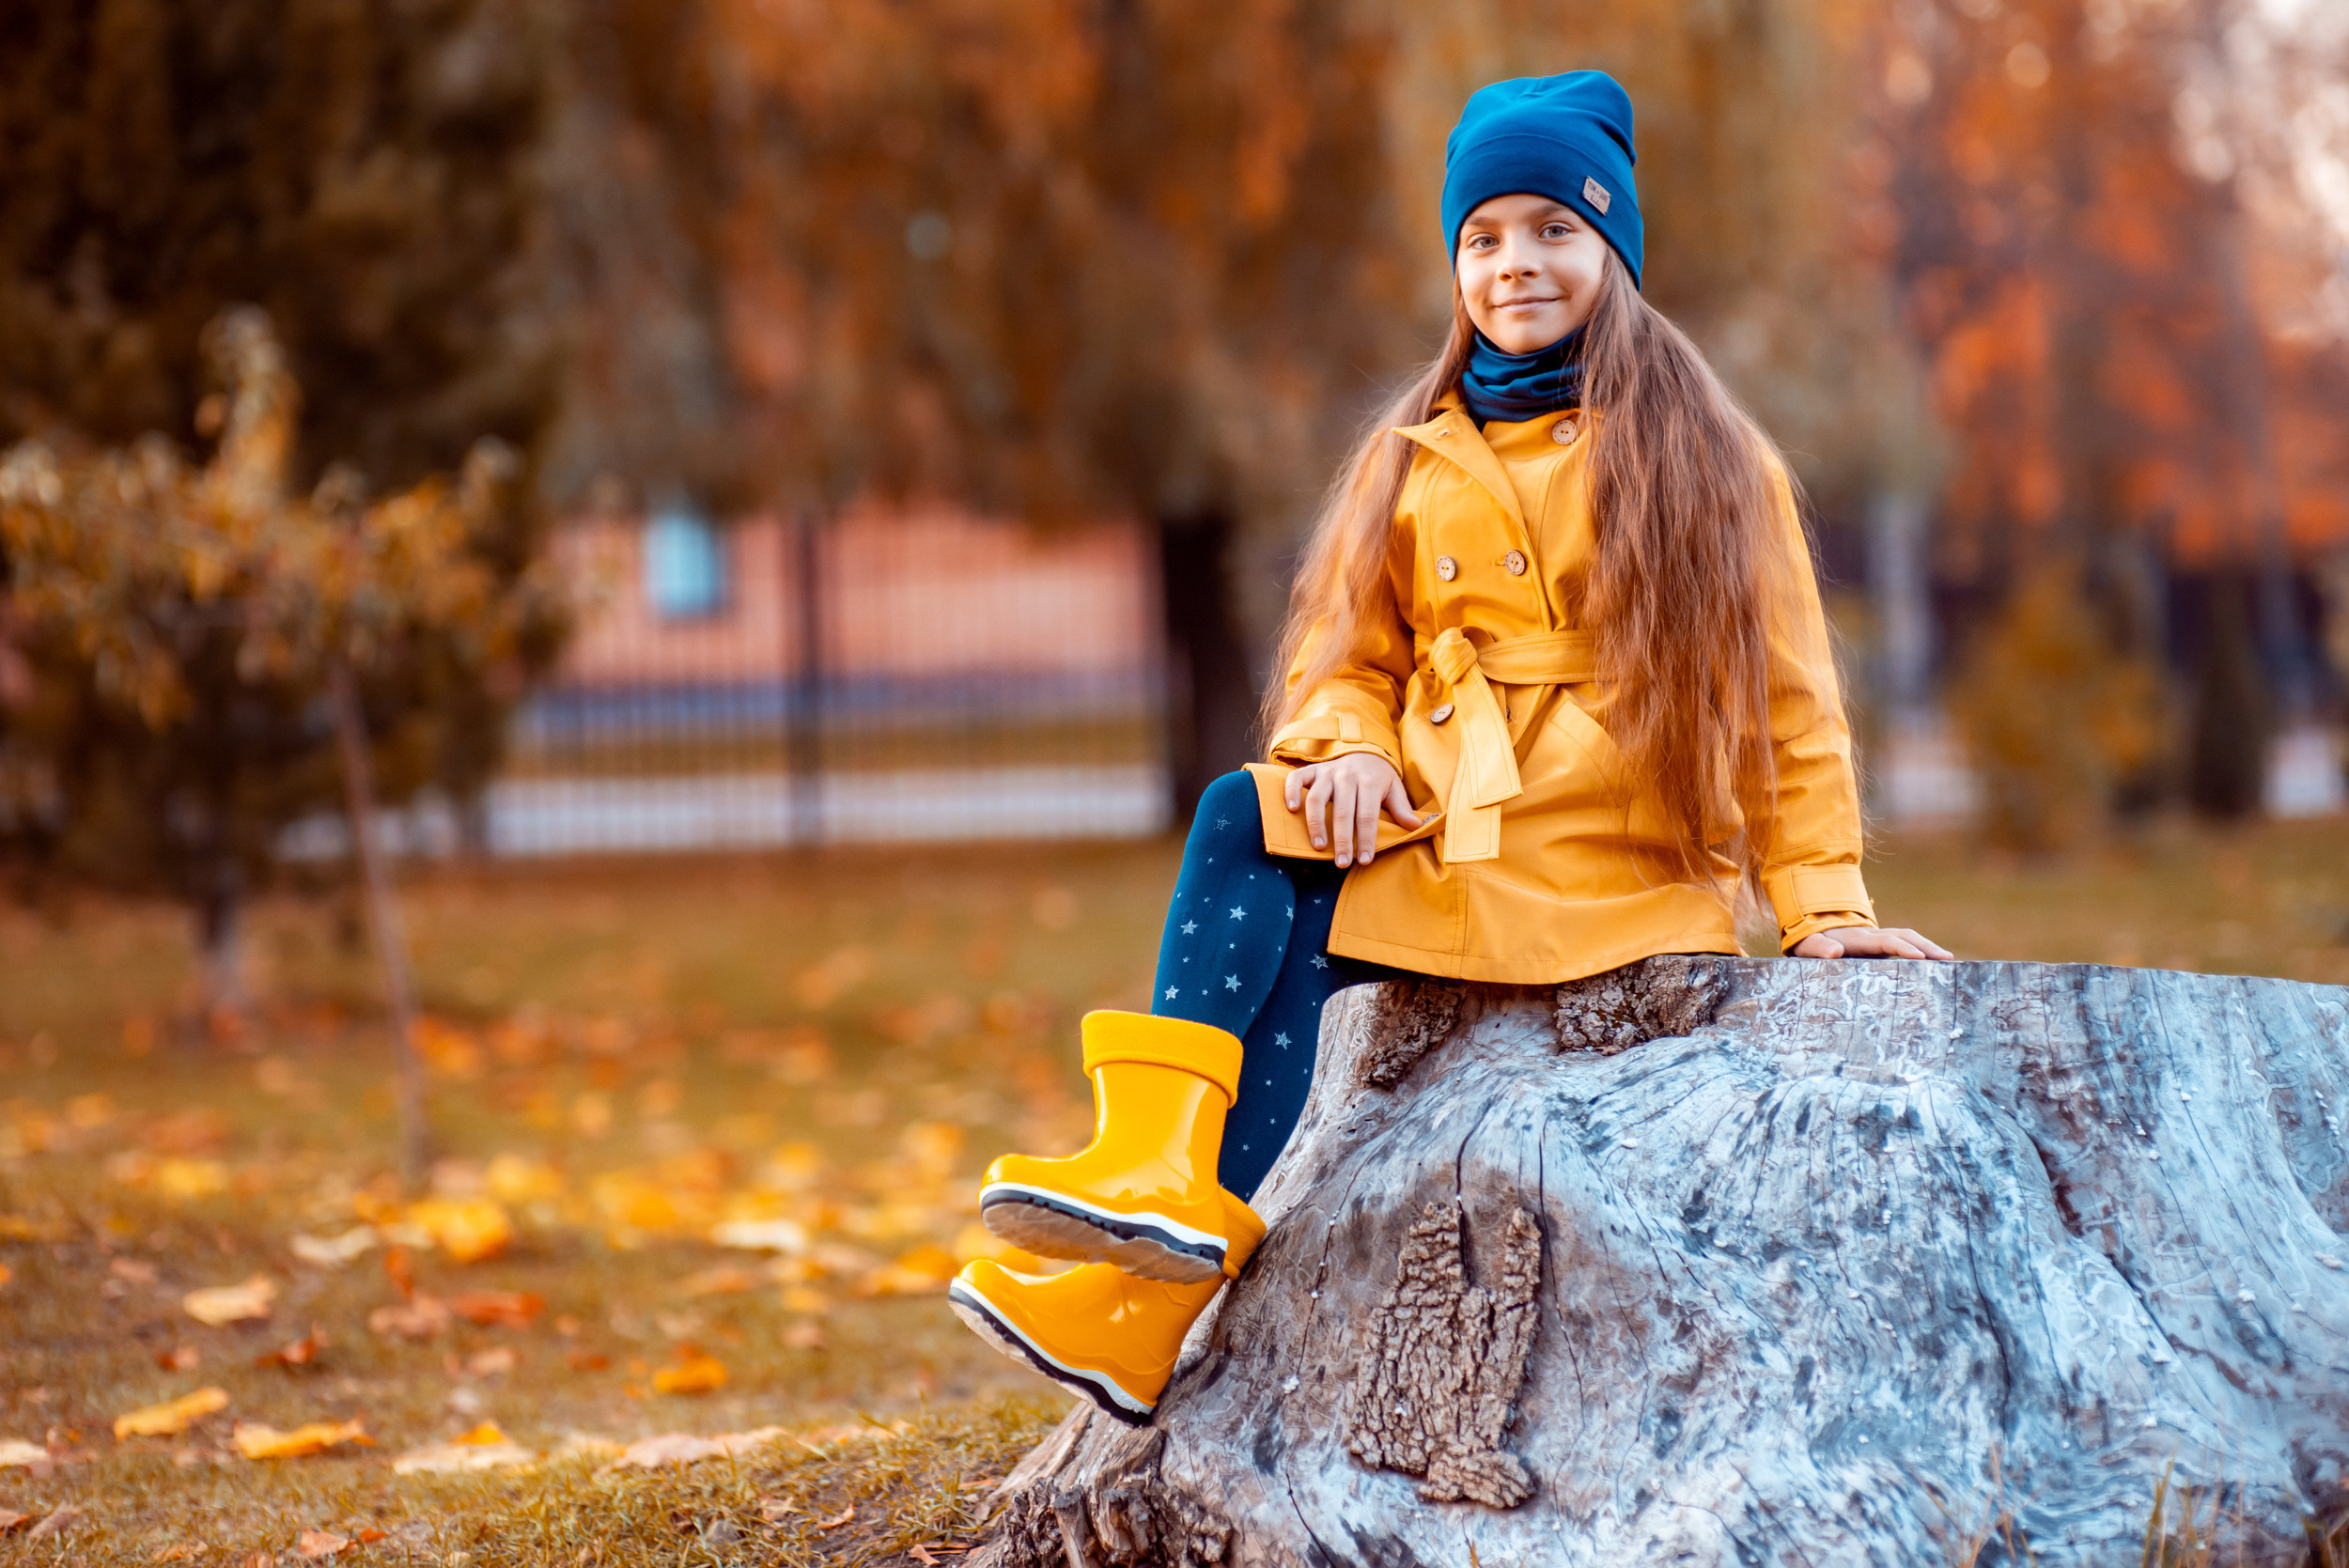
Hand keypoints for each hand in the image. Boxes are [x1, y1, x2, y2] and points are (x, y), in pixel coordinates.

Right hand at [1283, 754, 1420, 868]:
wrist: (1363, 750)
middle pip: (1343, 811)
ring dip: (1316, 824)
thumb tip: (1416, 827)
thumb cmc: (1378, 777)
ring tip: (1319, 847)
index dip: (1366, 839)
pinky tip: (1291, 810)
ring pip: (1317, 798)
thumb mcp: (1394, 788)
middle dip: (1343, 840)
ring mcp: (1327, 772)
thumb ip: (1401, 808)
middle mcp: (1347, 775)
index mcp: (1370, 781)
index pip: (1368, 815)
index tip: (1365, 860)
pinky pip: (1296, 778)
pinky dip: (1291, 792)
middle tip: (1342, 863)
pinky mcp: (1312, 770)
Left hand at [1790, 926, 1952, 960]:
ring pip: (1907, 938)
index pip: (1885, 941)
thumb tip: (1834, 952)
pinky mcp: (1878, 945)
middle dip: (1926, 946)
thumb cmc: (1807, 942)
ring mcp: (1876, 938)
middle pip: (1903, 936)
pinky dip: (1920, 950)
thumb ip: (1818, 948)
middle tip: (1947, 959)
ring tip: (1948, 960)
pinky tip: (1934, 963)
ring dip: (1927, 946)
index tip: (1920, 958)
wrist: (1808, 927)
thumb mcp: (1806, 945)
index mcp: (1856, 938)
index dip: (1902, 948)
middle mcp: (1871, 935)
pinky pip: (1903, 944)